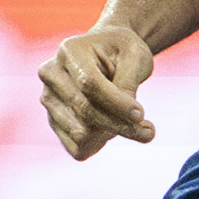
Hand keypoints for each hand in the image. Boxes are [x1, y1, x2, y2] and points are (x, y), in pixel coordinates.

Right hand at [37, 24, 159, 159]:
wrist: (105, 54)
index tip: (141, 115)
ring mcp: (49, 100)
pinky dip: (101, 145)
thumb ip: (128, 84)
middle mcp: (52, 75)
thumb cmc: (122, 52)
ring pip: (81, 133)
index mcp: (69, 51)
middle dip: (120, 124)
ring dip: (113, 135)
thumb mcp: (134, 57)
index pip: (89, 84)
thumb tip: (130, 120)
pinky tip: (115, 130)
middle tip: (148, 130)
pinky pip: (77, 147)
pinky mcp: (54, 121)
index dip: (116, 103)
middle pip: (84, 111)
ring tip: (134, 126)